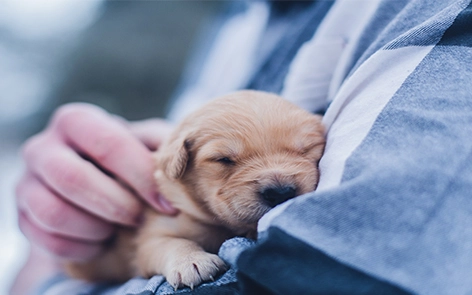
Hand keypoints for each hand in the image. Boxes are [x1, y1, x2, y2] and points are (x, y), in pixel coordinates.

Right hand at [16, 103, 176, 261]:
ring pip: (54, 212)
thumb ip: (160, 144)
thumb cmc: (126, 161)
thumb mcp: (145, 144)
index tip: (167, 204)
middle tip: (139, 218)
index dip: (141, 176)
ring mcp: (27, 183)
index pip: (108, 144)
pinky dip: (82, 248)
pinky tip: (102, 242)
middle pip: (72, 178)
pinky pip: (48, 241)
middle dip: (115, 204)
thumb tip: (181, 155)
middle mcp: (43, 147)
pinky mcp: (23, 217)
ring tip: (118, 229)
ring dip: (96, 227)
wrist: (92, 188)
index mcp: (76, 121)